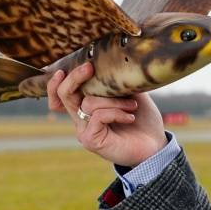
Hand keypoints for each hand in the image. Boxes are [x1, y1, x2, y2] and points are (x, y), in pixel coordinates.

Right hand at [46, 62, 166, 166]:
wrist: (154, 145)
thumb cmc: (142, 119)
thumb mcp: (130, 94)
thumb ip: (116, 82)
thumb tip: (112, 64)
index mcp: (87, 107)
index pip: (61, 95)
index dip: (56, 83)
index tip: (63, 69)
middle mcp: (81, 119)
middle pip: (65, 95)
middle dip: (74, 78)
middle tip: (89, 67)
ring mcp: (84, 130)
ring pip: (88, 103)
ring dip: (114, 101)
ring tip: (133, 106)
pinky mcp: (91, 140)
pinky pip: (98, 116)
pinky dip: (116, 113)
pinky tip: (130, 117)